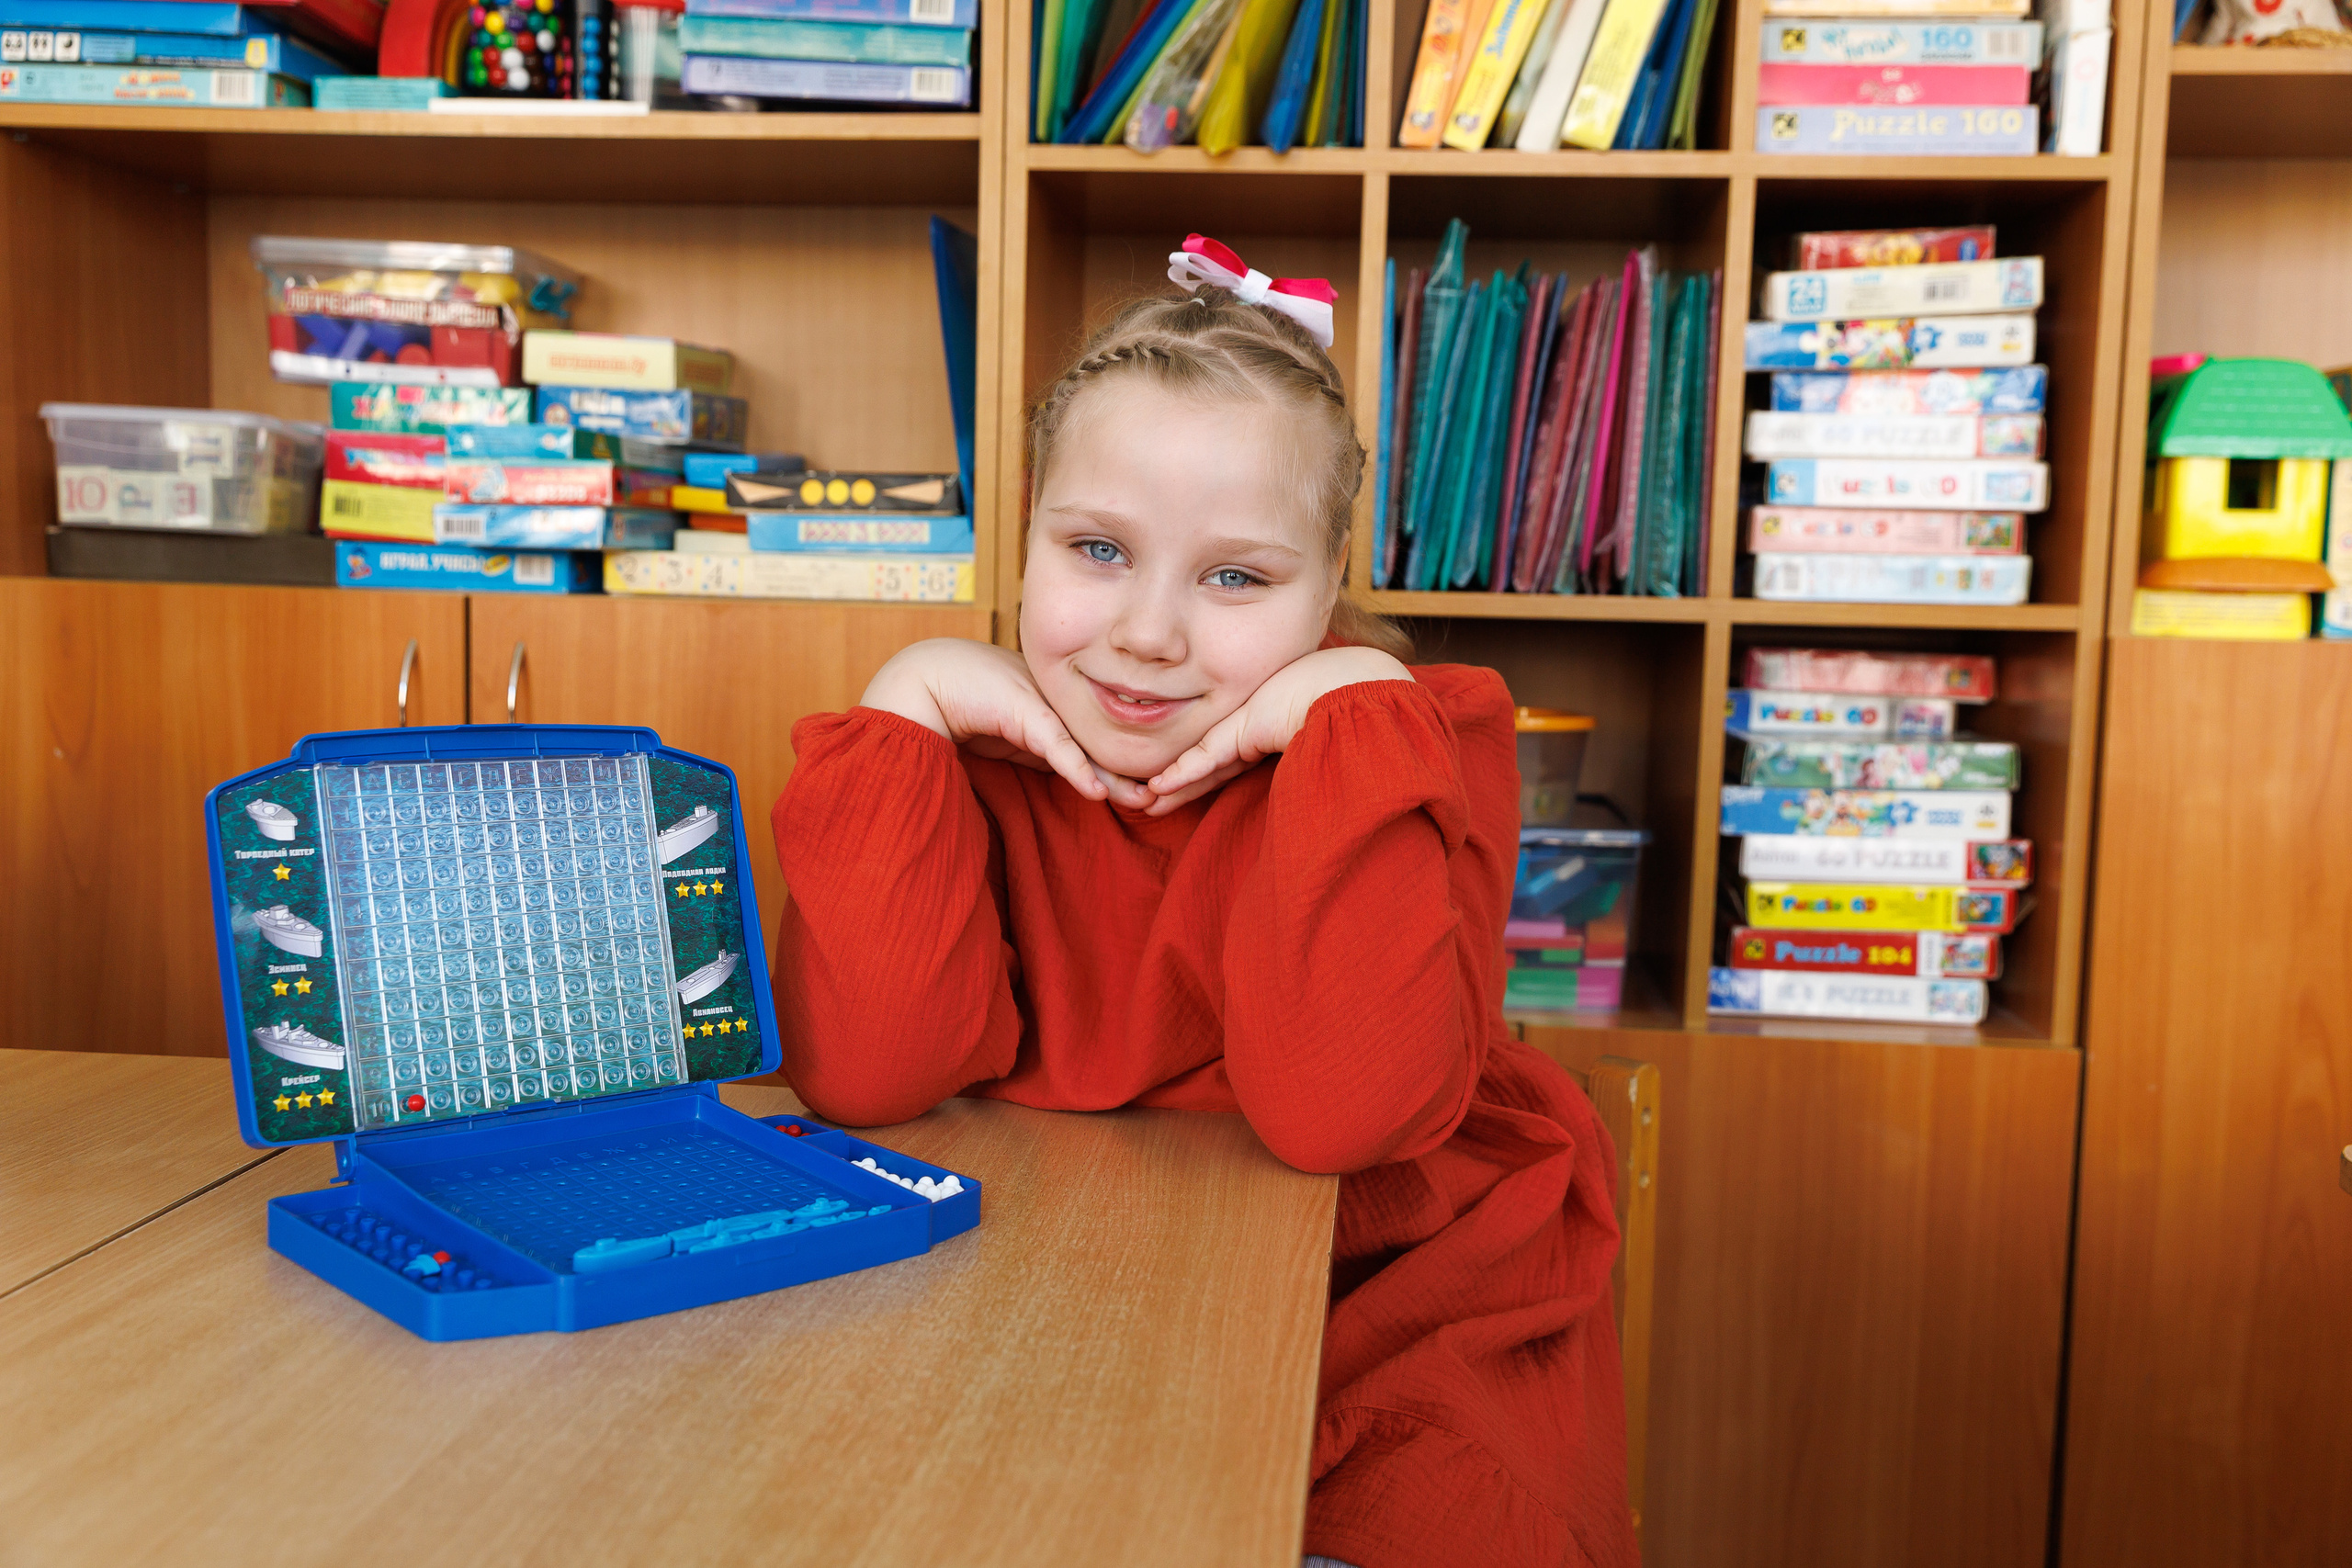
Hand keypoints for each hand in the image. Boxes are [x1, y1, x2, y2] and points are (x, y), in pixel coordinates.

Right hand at [859, 639, 1152, 806]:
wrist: (926, 683)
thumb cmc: (969, 705)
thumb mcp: (1020, 736)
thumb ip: (1050, 752)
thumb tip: (1084, 780)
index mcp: (1063, 705)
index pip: (1102, 739)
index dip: (1127, 765)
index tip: (1152, 792)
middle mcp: (1061, 702)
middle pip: (1106, 742)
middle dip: (1135, 773)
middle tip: (1164, 799)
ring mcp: (1046, 704)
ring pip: (1090, 747)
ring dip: (1118, 778)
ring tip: (1146, 800)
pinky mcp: (1026, 713)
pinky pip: (1058, 747)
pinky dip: (1078, 771)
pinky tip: (1098, 792)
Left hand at [1142, 646, 1412, 815]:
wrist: (1355, 692)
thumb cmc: (1351, 717)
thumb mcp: (1323, 745)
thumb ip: (1311, 763)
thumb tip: (1327, 803)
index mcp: (1270, 733)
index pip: (1229, 761)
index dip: (1203, 778)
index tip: (1178, 793)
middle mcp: (1253, 731)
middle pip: (1209, 766)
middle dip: (1179, 785)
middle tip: (1150, 801)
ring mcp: (1244, 728)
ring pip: (1199, 765)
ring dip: (1172, 787)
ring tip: (1146, 801)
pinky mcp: (1240, 731)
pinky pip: (1205, 759)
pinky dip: (1182, 775)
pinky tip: (1158, 788)